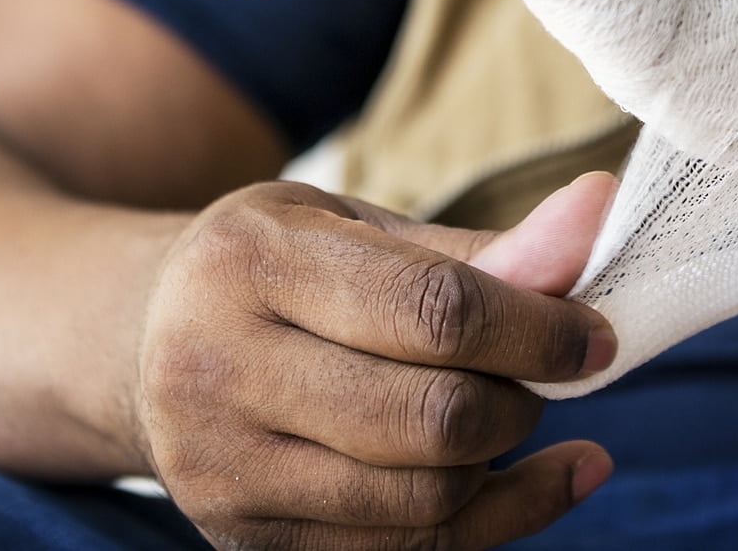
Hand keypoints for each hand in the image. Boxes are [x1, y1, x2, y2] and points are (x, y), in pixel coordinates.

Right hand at [133, 173, 618, 549]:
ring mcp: (223, 470)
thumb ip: (478, 246)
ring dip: (505, 460)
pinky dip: (494, 523)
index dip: (540, 327)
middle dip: (522, 398)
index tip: (597, 332)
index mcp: (249, 263)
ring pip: (424, 498)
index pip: (433, 311)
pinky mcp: (245, 541)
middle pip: (432, 417)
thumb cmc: (275, 269)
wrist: (137, 345)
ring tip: (517, 412)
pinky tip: (536, 481)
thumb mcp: (356, 227)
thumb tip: (599, 218)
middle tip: (549, 370)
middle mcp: (218, 369)